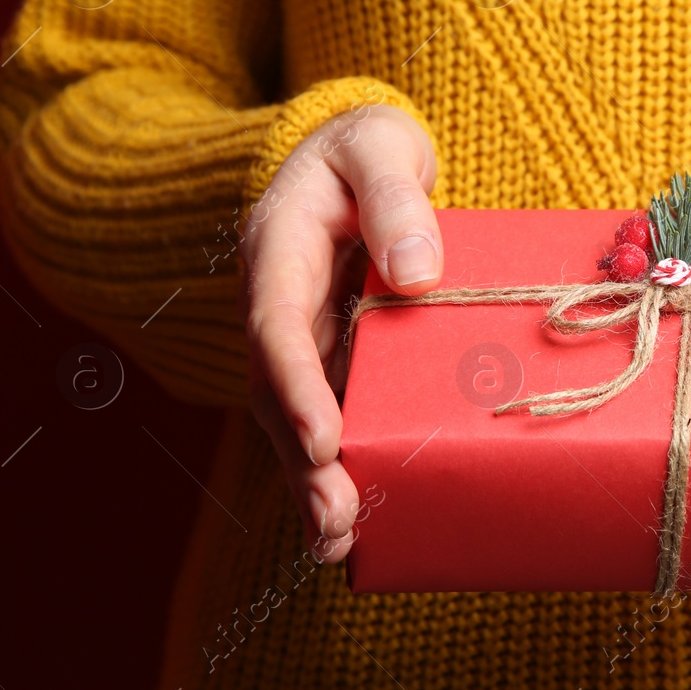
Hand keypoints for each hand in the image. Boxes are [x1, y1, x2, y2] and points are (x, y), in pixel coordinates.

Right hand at [239, 104, 442, 560]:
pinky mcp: (329, 354)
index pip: (276, 322)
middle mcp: (278, 302)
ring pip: (296, 415)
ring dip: (315, 479)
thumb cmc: (366, 146)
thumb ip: (395, 198)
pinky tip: (363, 516)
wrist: (354, 153)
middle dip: (301, 460)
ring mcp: (301, 333)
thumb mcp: (380, 147)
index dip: (295, 383)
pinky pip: (328, 411)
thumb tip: (414, 273)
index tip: (324, 435)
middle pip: (277, 390)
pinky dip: (338, 463)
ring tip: (342, 542)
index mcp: (278, 248)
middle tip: (334, 523)